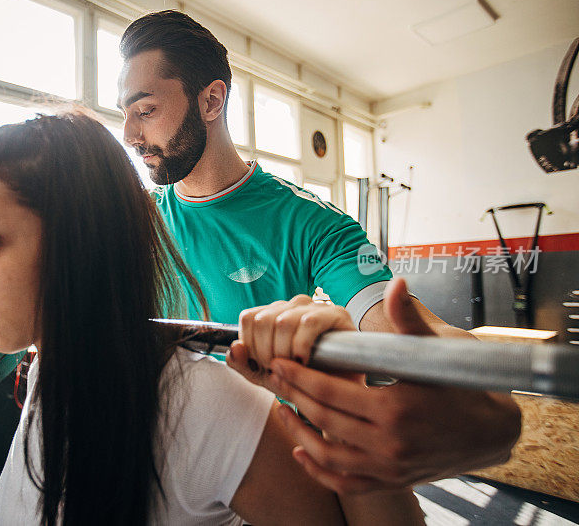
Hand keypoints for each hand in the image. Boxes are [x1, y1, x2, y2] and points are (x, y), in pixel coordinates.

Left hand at [227, 278, 521, 493]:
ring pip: (329, 456)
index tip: (280, 363)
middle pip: (325, 421)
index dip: (301, 376)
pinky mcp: (393, 482)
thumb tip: (396, 284)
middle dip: (294, 397)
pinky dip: (320, 472)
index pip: (332, 392)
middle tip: (275, 379)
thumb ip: (409, 320)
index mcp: (397, 409)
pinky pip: (347, 484)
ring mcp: (391, 468)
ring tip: (281, 411)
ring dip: (299, 434)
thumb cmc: (463, 385)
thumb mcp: (438, 350)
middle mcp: (391, 444)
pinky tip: (302, 452)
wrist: (493, 432)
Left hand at [227, 294, 352, 387]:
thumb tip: (235, 348)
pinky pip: (309, 323)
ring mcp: (313, 307)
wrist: (336, 389)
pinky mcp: (335, 314)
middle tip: (277, 371)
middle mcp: (290, 306)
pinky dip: (301, 346)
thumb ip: (242, 363)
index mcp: (271, 313)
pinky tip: (304, 361)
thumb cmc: (298, 378)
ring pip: (283, 322)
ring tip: (291, 368)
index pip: (249, 318)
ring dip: (282, 352)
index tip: (261, 366)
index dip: (251, 345)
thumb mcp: (263, 375)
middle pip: (263, 320)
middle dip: (265, 353)